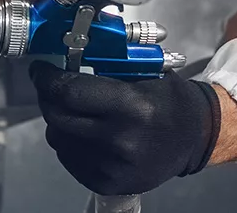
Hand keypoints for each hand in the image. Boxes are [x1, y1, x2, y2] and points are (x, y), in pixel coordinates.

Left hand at [29, 61, 221, 195]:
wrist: (195, 139)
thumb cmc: (171, 102)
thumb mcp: (146, 73)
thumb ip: (106, 66)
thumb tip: (65, 53)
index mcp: (132, 107)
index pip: (69, 91)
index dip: (47, 78)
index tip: (41, 70)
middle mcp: (120, 139)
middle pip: (58, 116)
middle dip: (48, 97)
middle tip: (51, 85)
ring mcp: (113, 166)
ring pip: (58, 138)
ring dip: (58, 120)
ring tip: (75, 110)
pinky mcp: (108, 183)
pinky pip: (68, 158)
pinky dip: (70, 142)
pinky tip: (86, 131)